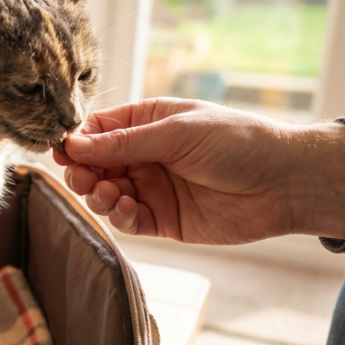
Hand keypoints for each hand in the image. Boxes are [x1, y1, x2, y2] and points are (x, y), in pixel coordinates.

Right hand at [52, 98, 344, 244]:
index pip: (96, 131)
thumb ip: (123, 141)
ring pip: (103, 194)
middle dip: (81, 171)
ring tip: (106, 192)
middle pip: (93, 165)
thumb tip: (72, 144)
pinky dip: (118, 216)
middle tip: (81, 177)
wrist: (285, 183)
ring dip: (96, 194)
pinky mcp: (162, 220)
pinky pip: (126, 220)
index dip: (75, 141)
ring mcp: (151, 188)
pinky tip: (125, 207)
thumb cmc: (237, 142)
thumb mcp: (176, 132)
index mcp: (146, 124)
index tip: (59, 149)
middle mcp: (144, 156)